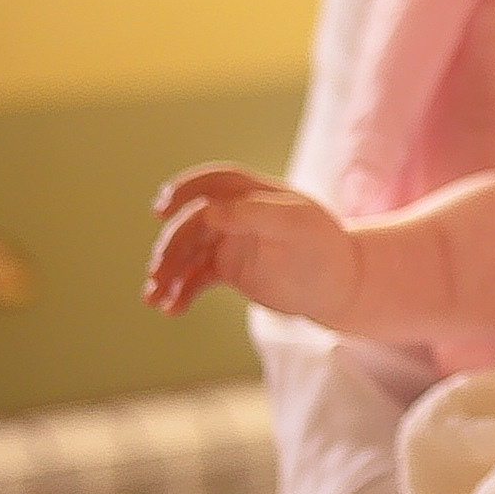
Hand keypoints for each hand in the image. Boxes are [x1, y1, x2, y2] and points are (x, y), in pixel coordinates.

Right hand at [144, 164, 358, 323]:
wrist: (340, 286)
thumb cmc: (325, 250)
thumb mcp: (296, 227)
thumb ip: (254, 214)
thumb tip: (208, 210)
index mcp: (256, 194)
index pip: (214, 183)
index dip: (185, 190)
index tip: (160, 209)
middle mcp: (238, 213)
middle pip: (192, 223)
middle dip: (171, 247)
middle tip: (156, 273)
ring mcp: (230, 240)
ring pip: (188, 252)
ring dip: (168, 273)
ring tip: (153, 299)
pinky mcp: (228, 268)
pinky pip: (196, 277)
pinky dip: (181, 292)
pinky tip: (170, 310)